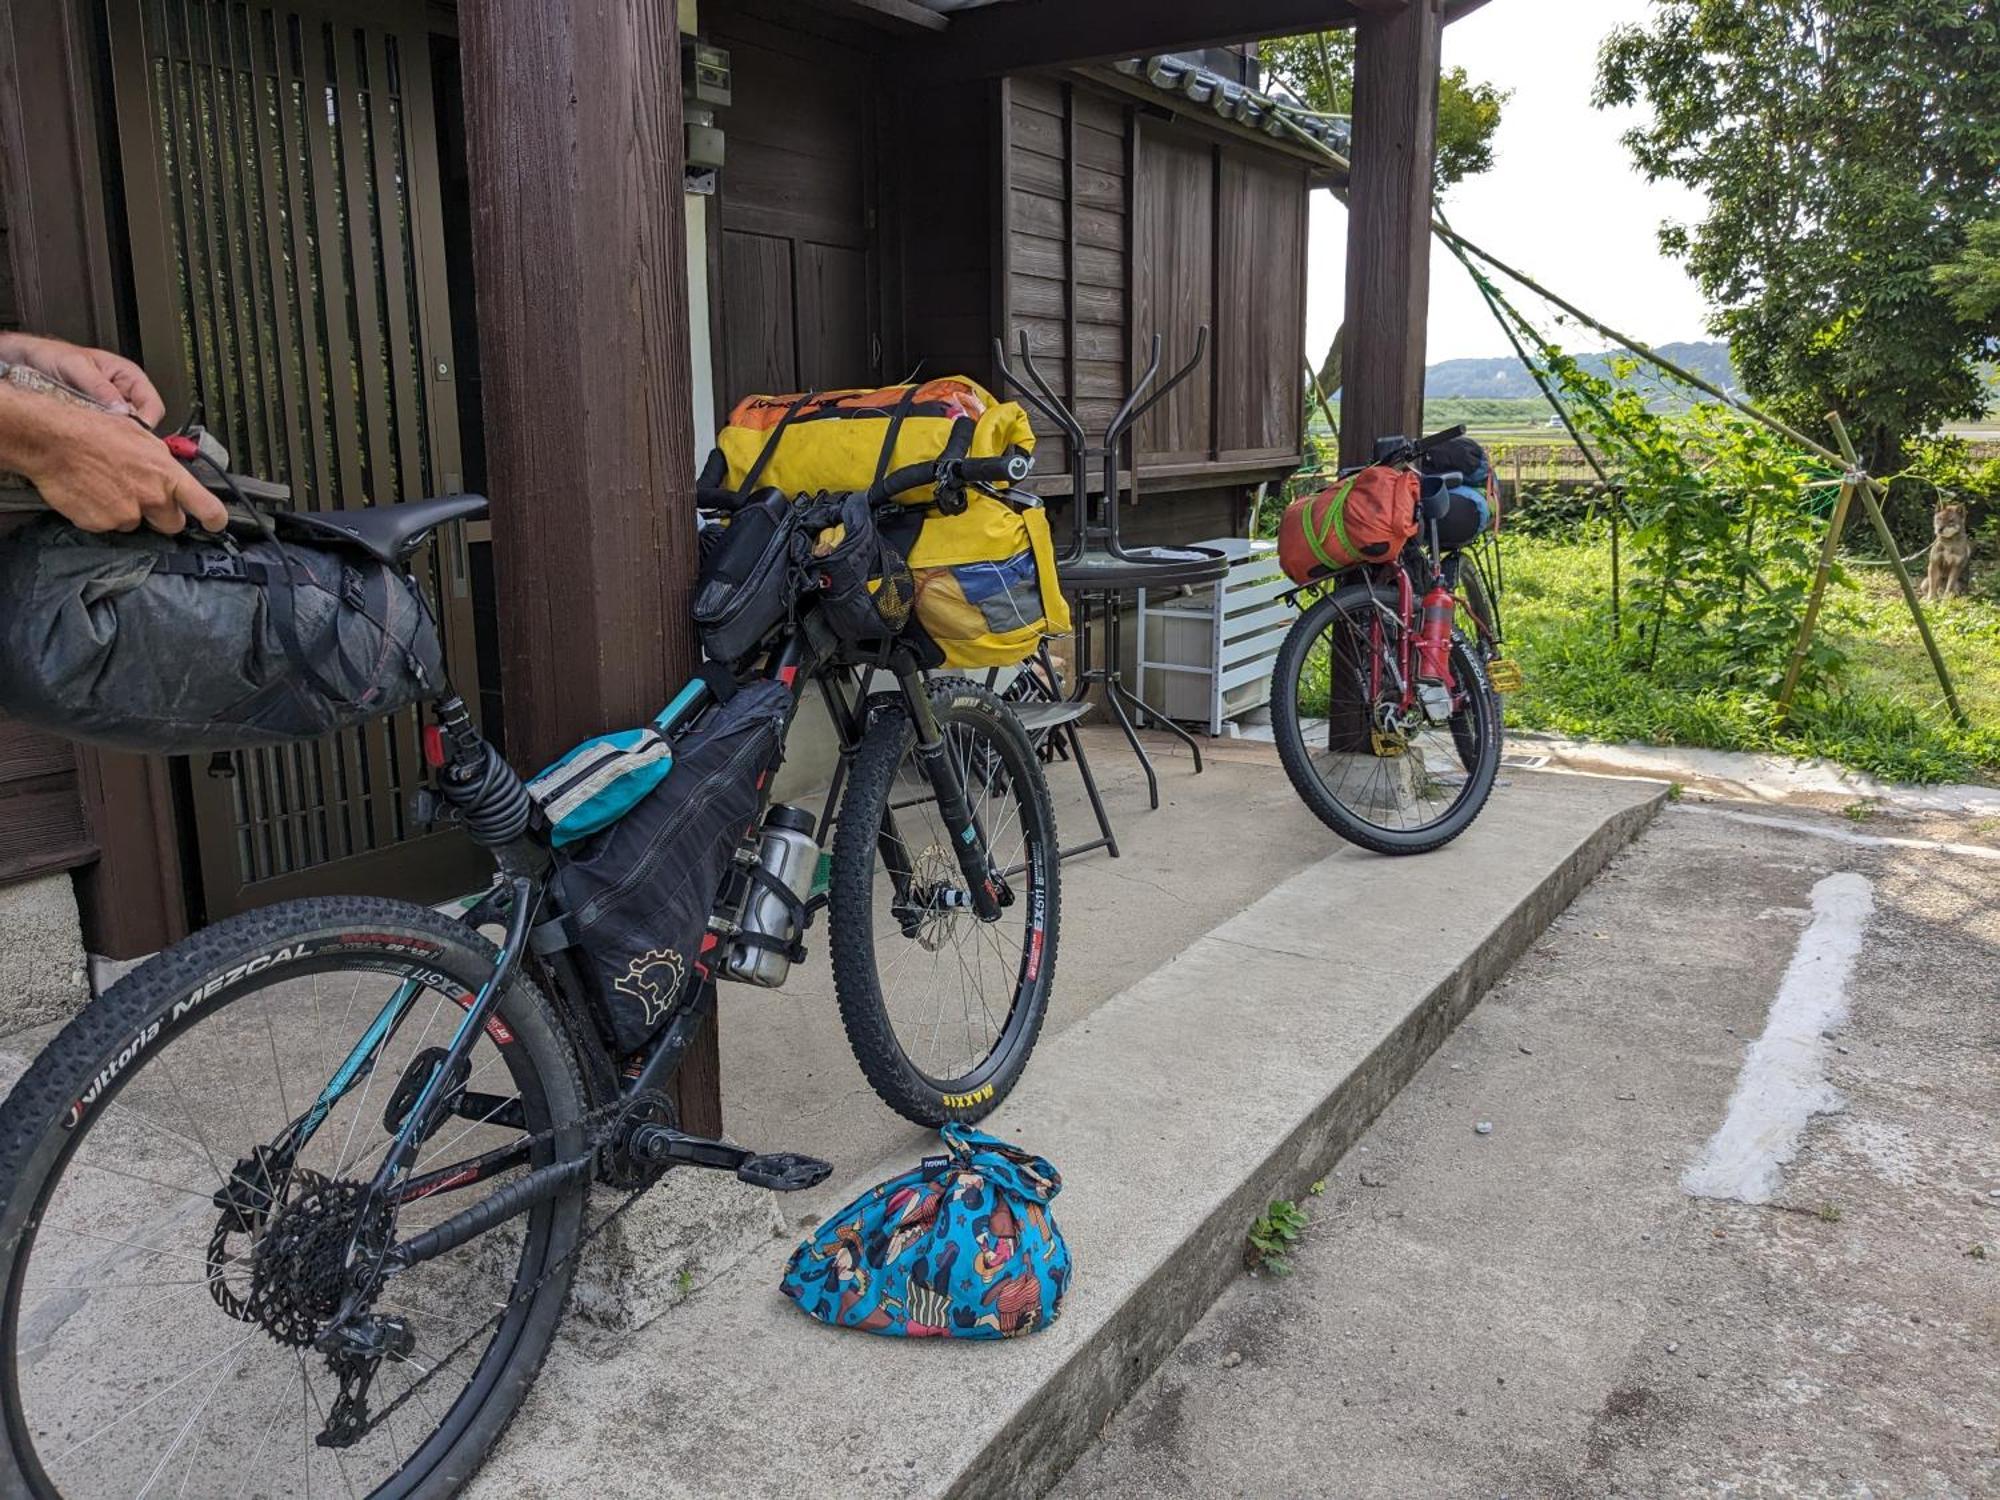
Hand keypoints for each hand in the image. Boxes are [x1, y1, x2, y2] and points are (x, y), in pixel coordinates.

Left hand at [0, 332, 167, 424]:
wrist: (27, 360)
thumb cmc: (52, 355)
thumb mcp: (77, 367)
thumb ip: (100, 387)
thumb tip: (121, 409)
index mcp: (129, 377)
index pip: (153, 406)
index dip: (146, 422)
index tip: (133, 433)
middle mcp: (123, 393)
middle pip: (142, 422)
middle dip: (130, 431)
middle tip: (114, 437)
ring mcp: (110, 408)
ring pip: (125, 430)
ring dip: (114, 434)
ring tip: (98, 434)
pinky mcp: (97, 419)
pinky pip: (107, 432)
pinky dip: (101, 436)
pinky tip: (90, 435)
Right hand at [16, 398, 228, 533]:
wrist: (52, 439)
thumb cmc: (91, 431)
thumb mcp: (139, 437)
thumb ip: (160, 461)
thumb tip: (169, 471)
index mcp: (167, 474)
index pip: (206, 507)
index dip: (214, 519)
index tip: (215, 523)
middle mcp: (152, 497)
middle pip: (172, 523)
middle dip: (162, 515)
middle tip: (143, 497)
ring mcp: (127, 514)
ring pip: (135, 524)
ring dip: (126, 511)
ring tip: (106, 486)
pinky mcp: (101, 524)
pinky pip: (107, 525)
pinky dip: (100, 514)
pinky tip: (90, 493)